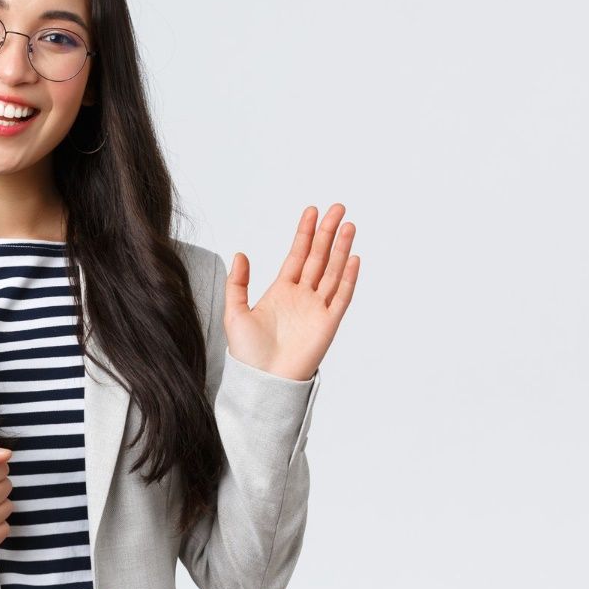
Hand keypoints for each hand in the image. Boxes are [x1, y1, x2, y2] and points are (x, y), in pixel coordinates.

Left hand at [223, 203, 358, 380]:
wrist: (262, 381)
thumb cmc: (248, 353)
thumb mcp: (235, 312)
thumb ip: (238, 283)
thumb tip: (240, 254)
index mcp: (281, 291)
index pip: (297, 254)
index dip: (305, 233)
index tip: (312, 211)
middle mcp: (302, 296)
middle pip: (319, 257)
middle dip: (328, 232)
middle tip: (337, 208)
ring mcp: (317, 308)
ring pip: (333, 271)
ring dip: (341, 248)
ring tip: (348, 225)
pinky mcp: (328, 323)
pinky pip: (342, 296)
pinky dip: (349, 277)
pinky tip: (353, 258)